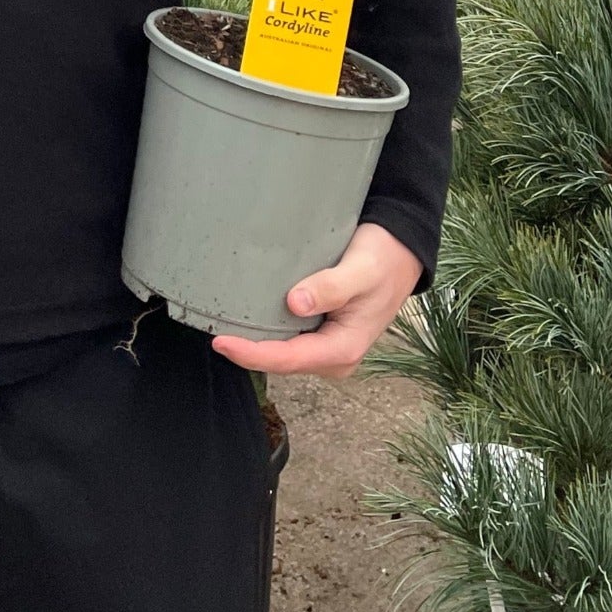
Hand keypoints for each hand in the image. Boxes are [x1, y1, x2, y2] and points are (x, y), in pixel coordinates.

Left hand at [212, 222, 421, 378]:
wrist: (401, 252)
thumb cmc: (383, 259)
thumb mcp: (361, 270)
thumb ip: (332, 287)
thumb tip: (296, 304)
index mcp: (343, 349)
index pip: (289, 359)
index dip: (253, 354)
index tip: (221, 342)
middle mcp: (333, 355)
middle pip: (281, 360)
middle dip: (248, 350)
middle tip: (210, 330)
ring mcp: (327, 346)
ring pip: (283, 351)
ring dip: (255, 341)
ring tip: (219, 324)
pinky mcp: (322, 332)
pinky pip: (288, 337)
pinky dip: (266, 329)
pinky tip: (245, 315)